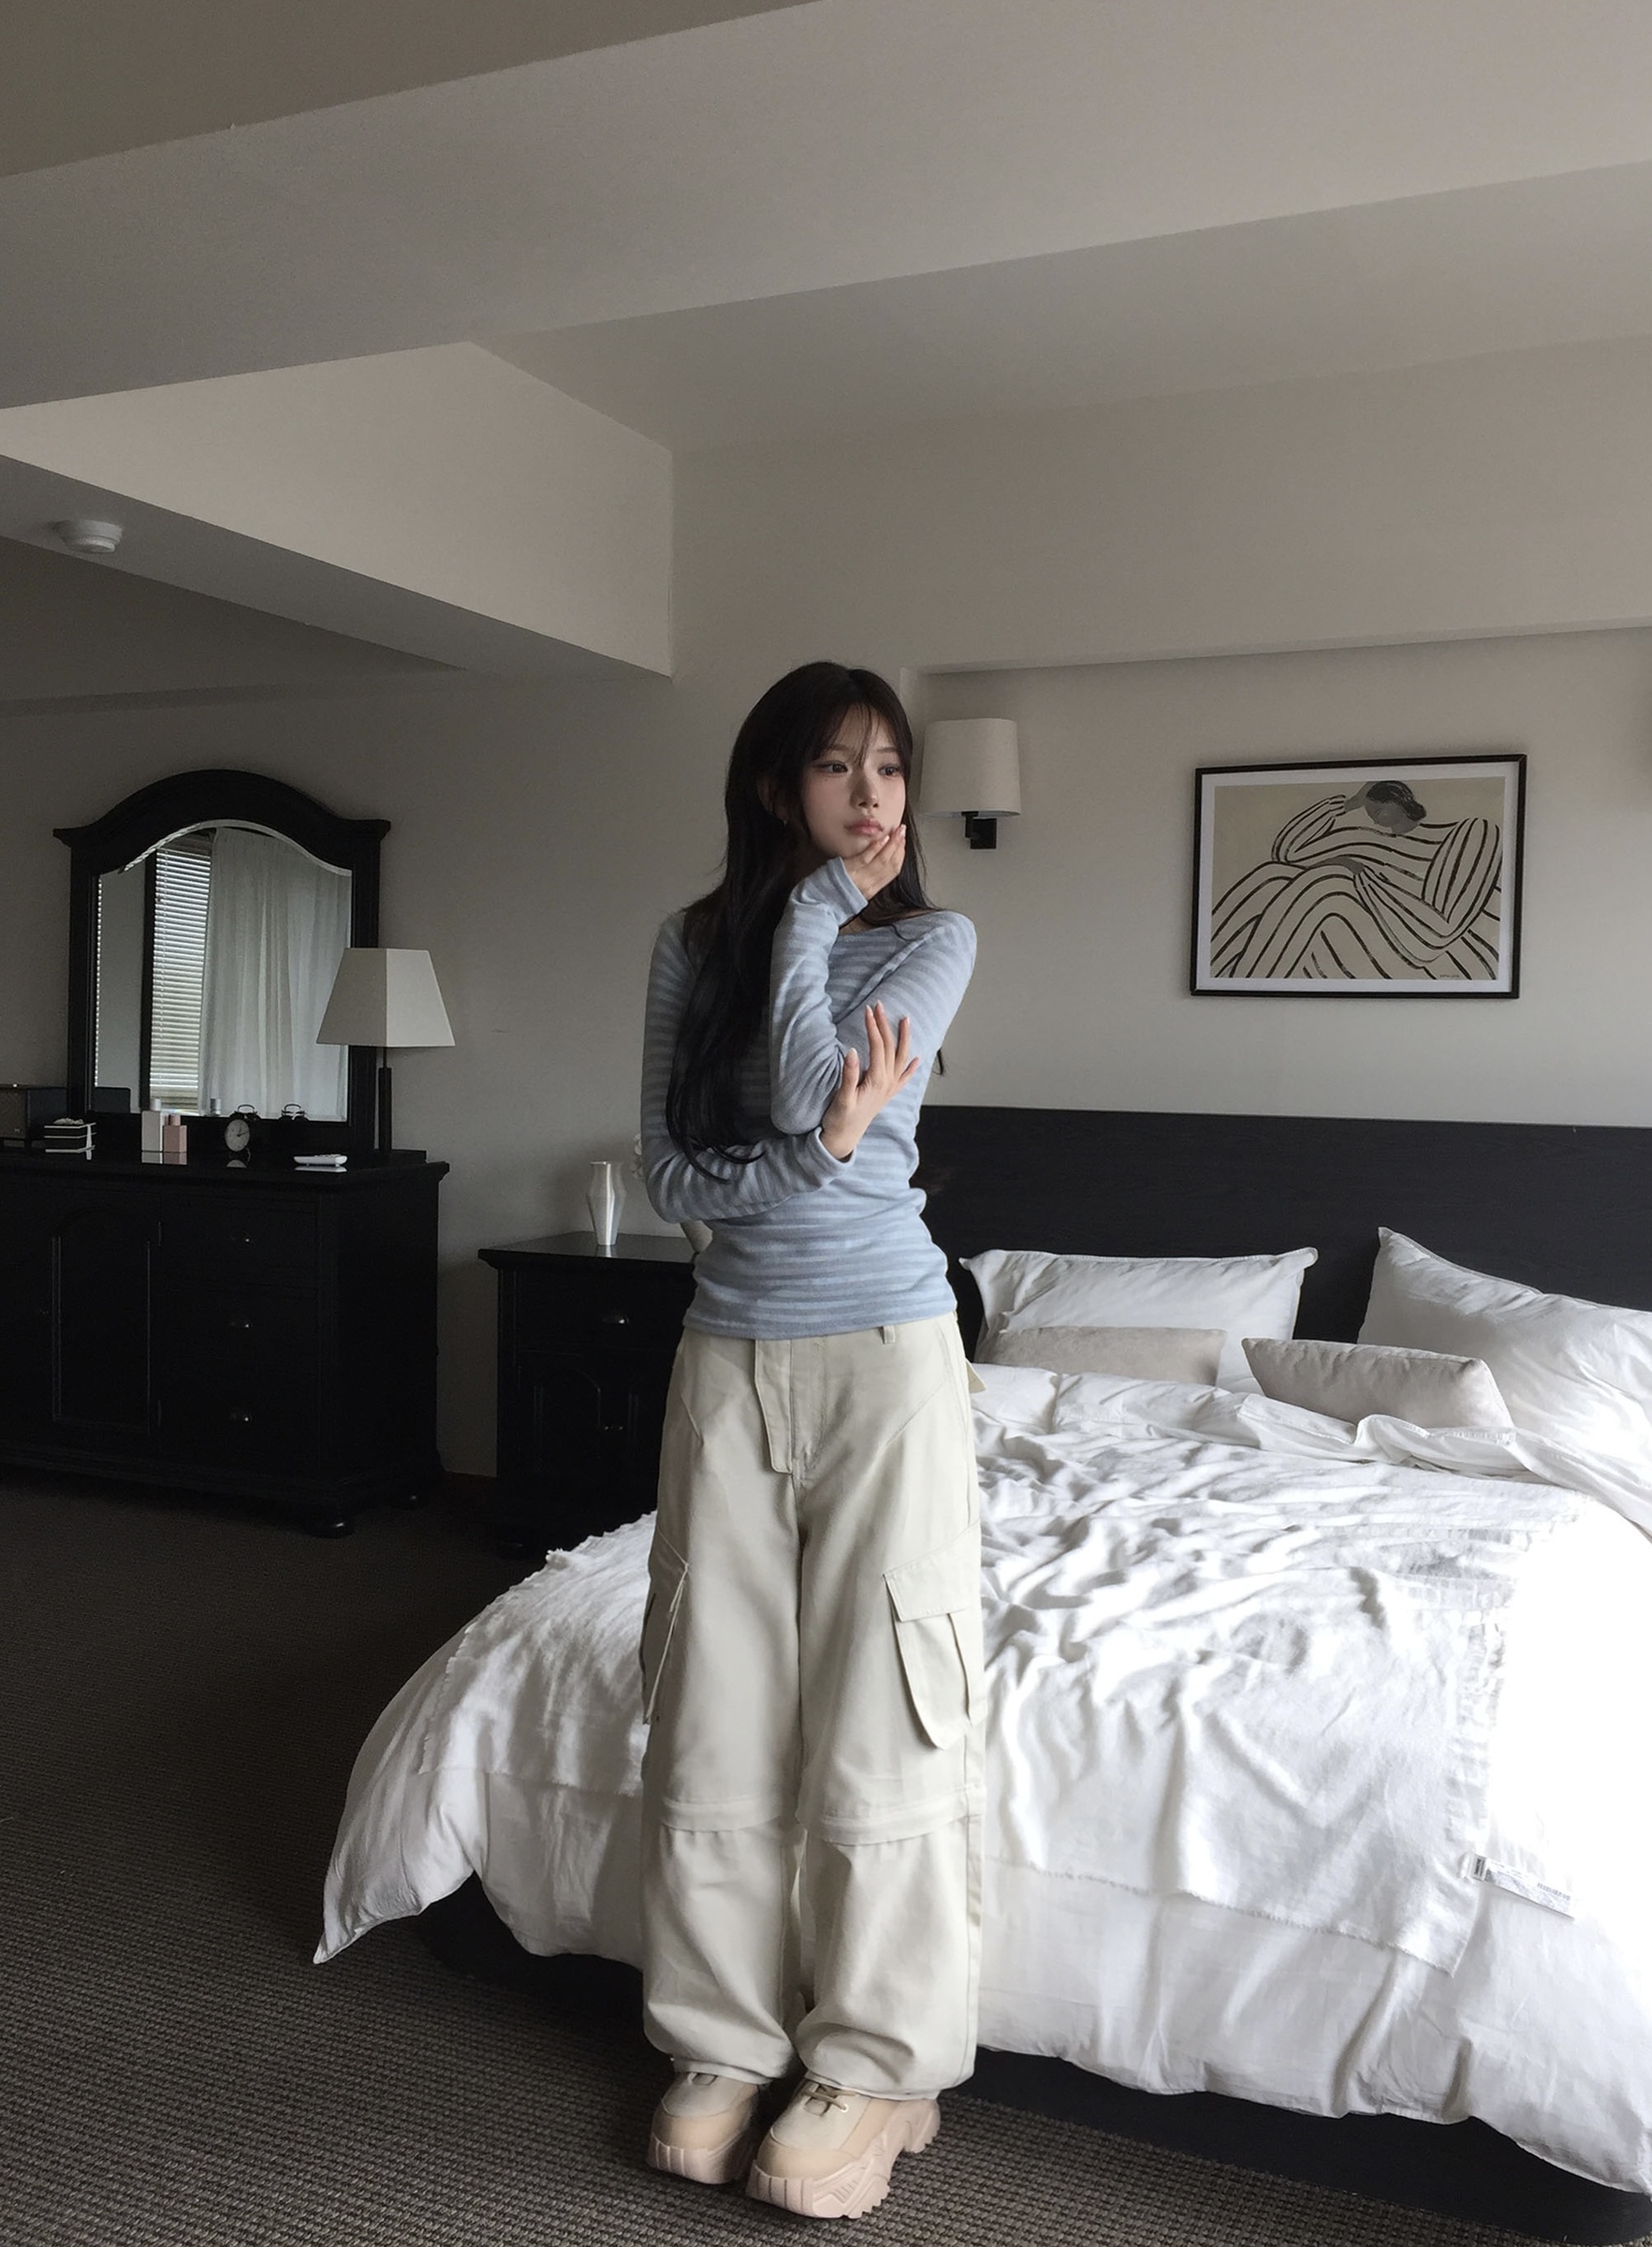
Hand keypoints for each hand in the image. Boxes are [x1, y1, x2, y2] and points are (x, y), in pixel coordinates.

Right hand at [821, 1002, 918, 1158]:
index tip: (868, 1010)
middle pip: (890, 1048)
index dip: (873, 1027)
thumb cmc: (840, 1119)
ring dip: (904, 1038)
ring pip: (901, 1058)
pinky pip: (903, 1078)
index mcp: (876, 1081)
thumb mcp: (841, 1097)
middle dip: (886, 1025)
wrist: (843, 1139)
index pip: (878, 1047)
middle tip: (880, 1006)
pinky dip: (911, 1067)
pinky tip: (917, 1059)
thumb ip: (849, 1075)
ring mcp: (889, 1089)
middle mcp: (887, 1083)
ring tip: (906, 1019)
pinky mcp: (887, 1095)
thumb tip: (853, 1051)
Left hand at [841, 823, 906, 903]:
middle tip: (903, 831)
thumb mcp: (858, 889)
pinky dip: (877, 848)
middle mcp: (870, 885)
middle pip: (891, 864)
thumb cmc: (836, 893)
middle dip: (899, 846)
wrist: (821, 902)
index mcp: (873, 889)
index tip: (903, 842)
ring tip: (897, 831)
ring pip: (883, 860)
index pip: (894, 871)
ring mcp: (861, 878)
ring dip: (892, 844)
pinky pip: (866, 858)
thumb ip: (869, 879)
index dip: (900, 855)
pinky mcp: (850, 870)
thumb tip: (879, 861)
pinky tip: (883, 838)